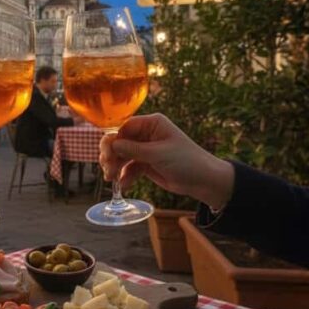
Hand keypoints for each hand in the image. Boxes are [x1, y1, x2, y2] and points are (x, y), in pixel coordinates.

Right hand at [99, 113, 233, 209]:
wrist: (203, 181)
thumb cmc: (186, 161)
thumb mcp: (158, 154)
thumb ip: (133, 149)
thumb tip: (111, 144)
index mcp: (152, 124)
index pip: (124, 127)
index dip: (113, 139)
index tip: (106, 153)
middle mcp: (147, 134)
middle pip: (120, 141)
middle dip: (112, 154)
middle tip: (106, 167)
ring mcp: (146, 149)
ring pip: (122, 155)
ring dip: (115, 166)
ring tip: (111, 178)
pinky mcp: (147, 163)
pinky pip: (130, 167)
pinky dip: (125, 175)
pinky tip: (122, 185)